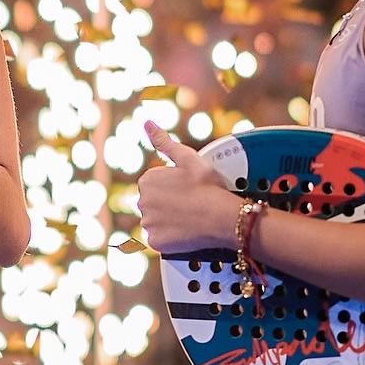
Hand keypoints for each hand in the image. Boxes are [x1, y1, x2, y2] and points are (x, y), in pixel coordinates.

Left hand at [136, 123, 240, 254]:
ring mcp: (148, 223)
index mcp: (147, 181)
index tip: (186, 189)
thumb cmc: (207, 185)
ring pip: (155, 221)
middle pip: (153, 202)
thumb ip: (163, 141)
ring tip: (188, 217)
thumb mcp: (187, 157)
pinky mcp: (155, 241)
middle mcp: (142, 202)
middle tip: (188, 203)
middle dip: (167, 203)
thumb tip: (147, 123)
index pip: (153, 184)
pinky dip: (169, 236)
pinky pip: (159, 239)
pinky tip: (184, 230)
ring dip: (167, 220)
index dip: (171, 186)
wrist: (221, 216)